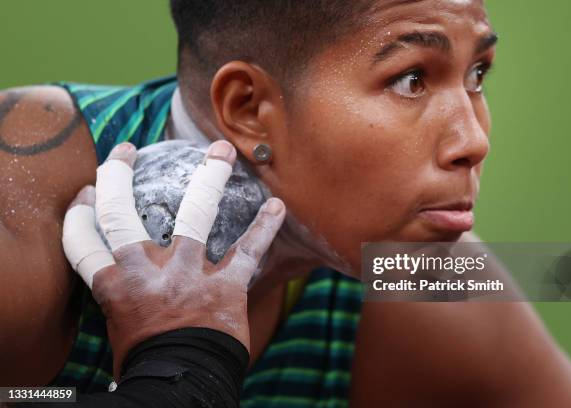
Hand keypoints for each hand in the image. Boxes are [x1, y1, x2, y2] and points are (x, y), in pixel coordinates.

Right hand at [62, 140, 285, 377]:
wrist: (183, 387)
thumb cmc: (149, 362)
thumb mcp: (120, 325)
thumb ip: (122, 292)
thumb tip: (119, 271)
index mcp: (114, 287)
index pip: (84, 240)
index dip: (81, 211)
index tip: (88, 190)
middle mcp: (147, 273)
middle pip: (121, 214)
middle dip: (117, 177)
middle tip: (125, 151)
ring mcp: (188, 276)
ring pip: (195, 214)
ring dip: (209, 177)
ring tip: (220, 150)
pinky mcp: (226, 288)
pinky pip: (248, 252)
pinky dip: (264, 228)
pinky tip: (277, 205)